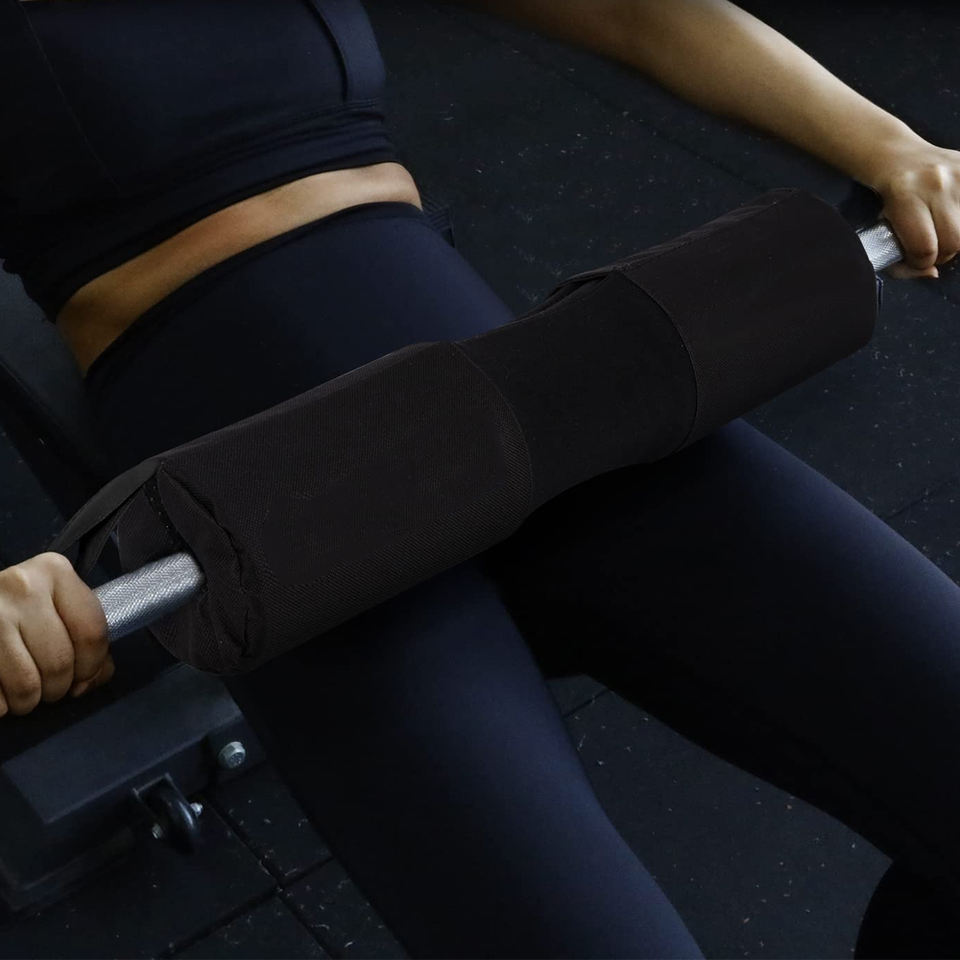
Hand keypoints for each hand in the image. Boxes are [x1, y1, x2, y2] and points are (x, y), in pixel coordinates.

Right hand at [0, 552, 113, 716]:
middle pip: (59, 662)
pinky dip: (3, 704)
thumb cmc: (21, 606)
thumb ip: (86, 636)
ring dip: (29, 700)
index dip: (92, 666)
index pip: (91, 632)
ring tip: (25, 690)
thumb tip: (91, 680)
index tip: (84, 676)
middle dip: (59, 688)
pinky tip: (2, 689)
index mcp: (54, 572)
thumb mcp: (56, 605)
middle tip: (50, 686)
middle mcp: (22, 588)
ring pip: (26, 685)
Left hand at [859, 137, 959, 280]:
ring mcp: (959, 175)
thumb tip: (930, 273)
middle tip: (933, 248)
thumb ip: (900, 257)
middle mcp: (936, 183)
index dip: (920, 263)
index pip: (924, 248)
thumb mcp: (884, 227)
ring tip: (945, 232)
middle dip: (943, 254)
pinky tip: (955, 221)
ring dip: (957, 239)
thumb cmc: (891, 200)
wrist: (901, 158)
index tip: (915, 260)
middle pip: (954, 242)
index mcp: (905, 196)